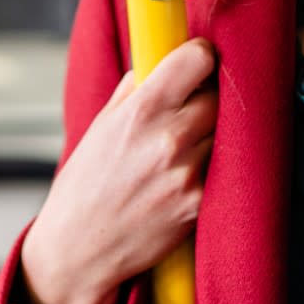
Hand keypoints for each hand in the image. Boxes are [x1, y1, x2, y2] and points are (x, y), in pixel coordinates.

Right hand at [20, 38, 217, 303]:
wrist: (79, 248)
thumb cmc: (85, 185)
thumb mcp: (100, 125)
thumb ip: (134, 90)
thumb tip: (160, 61)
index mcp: (141, 111)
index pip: (197, 60)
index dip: (202, 55)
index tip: (201, 60)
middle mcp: (168, 138)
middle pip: (218, 95)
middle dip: (208, 95)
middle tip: (193, 105)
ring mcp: (187, 173)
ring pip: (223, 132)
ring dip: (211, 132)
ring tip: (185, 143)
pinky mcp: (199, 203)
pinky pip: (221, 169)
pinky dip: (211, 165)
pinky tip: (186, 172)